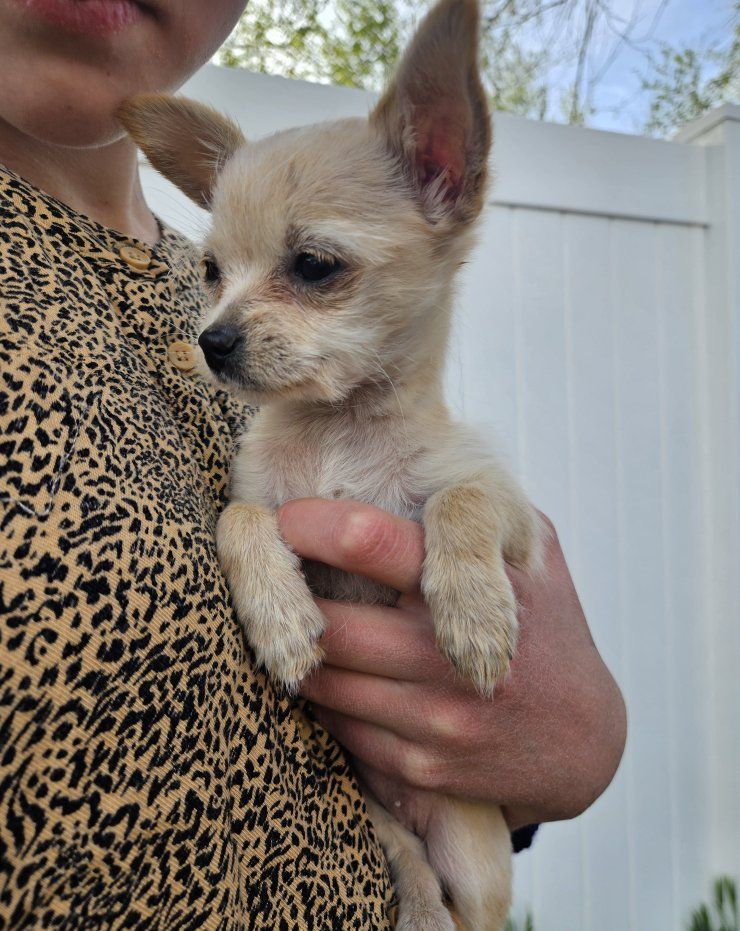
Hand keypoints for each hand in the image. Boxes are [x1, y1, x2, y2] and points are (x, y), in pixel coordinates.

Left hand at [277, 498, 625, 831]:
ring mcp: (433, 718)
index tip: (284, 518)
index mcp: (475, 583)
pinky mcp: (419, 768)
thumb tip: (409, 457)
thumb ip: (480, 510)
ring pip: (321, 676)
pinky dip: (328, 697)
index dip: (310, 524)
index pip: (368, 541)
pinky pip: (338, 725)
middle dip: (292, 594)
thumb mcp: (536, 552)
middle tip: (278, 575)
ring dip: (304, 647)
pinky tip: (341, 672)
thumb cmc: (548, 624)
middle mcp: (447, 655)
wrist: (583, 740)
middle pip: (327, 619)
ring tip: (306, 621)